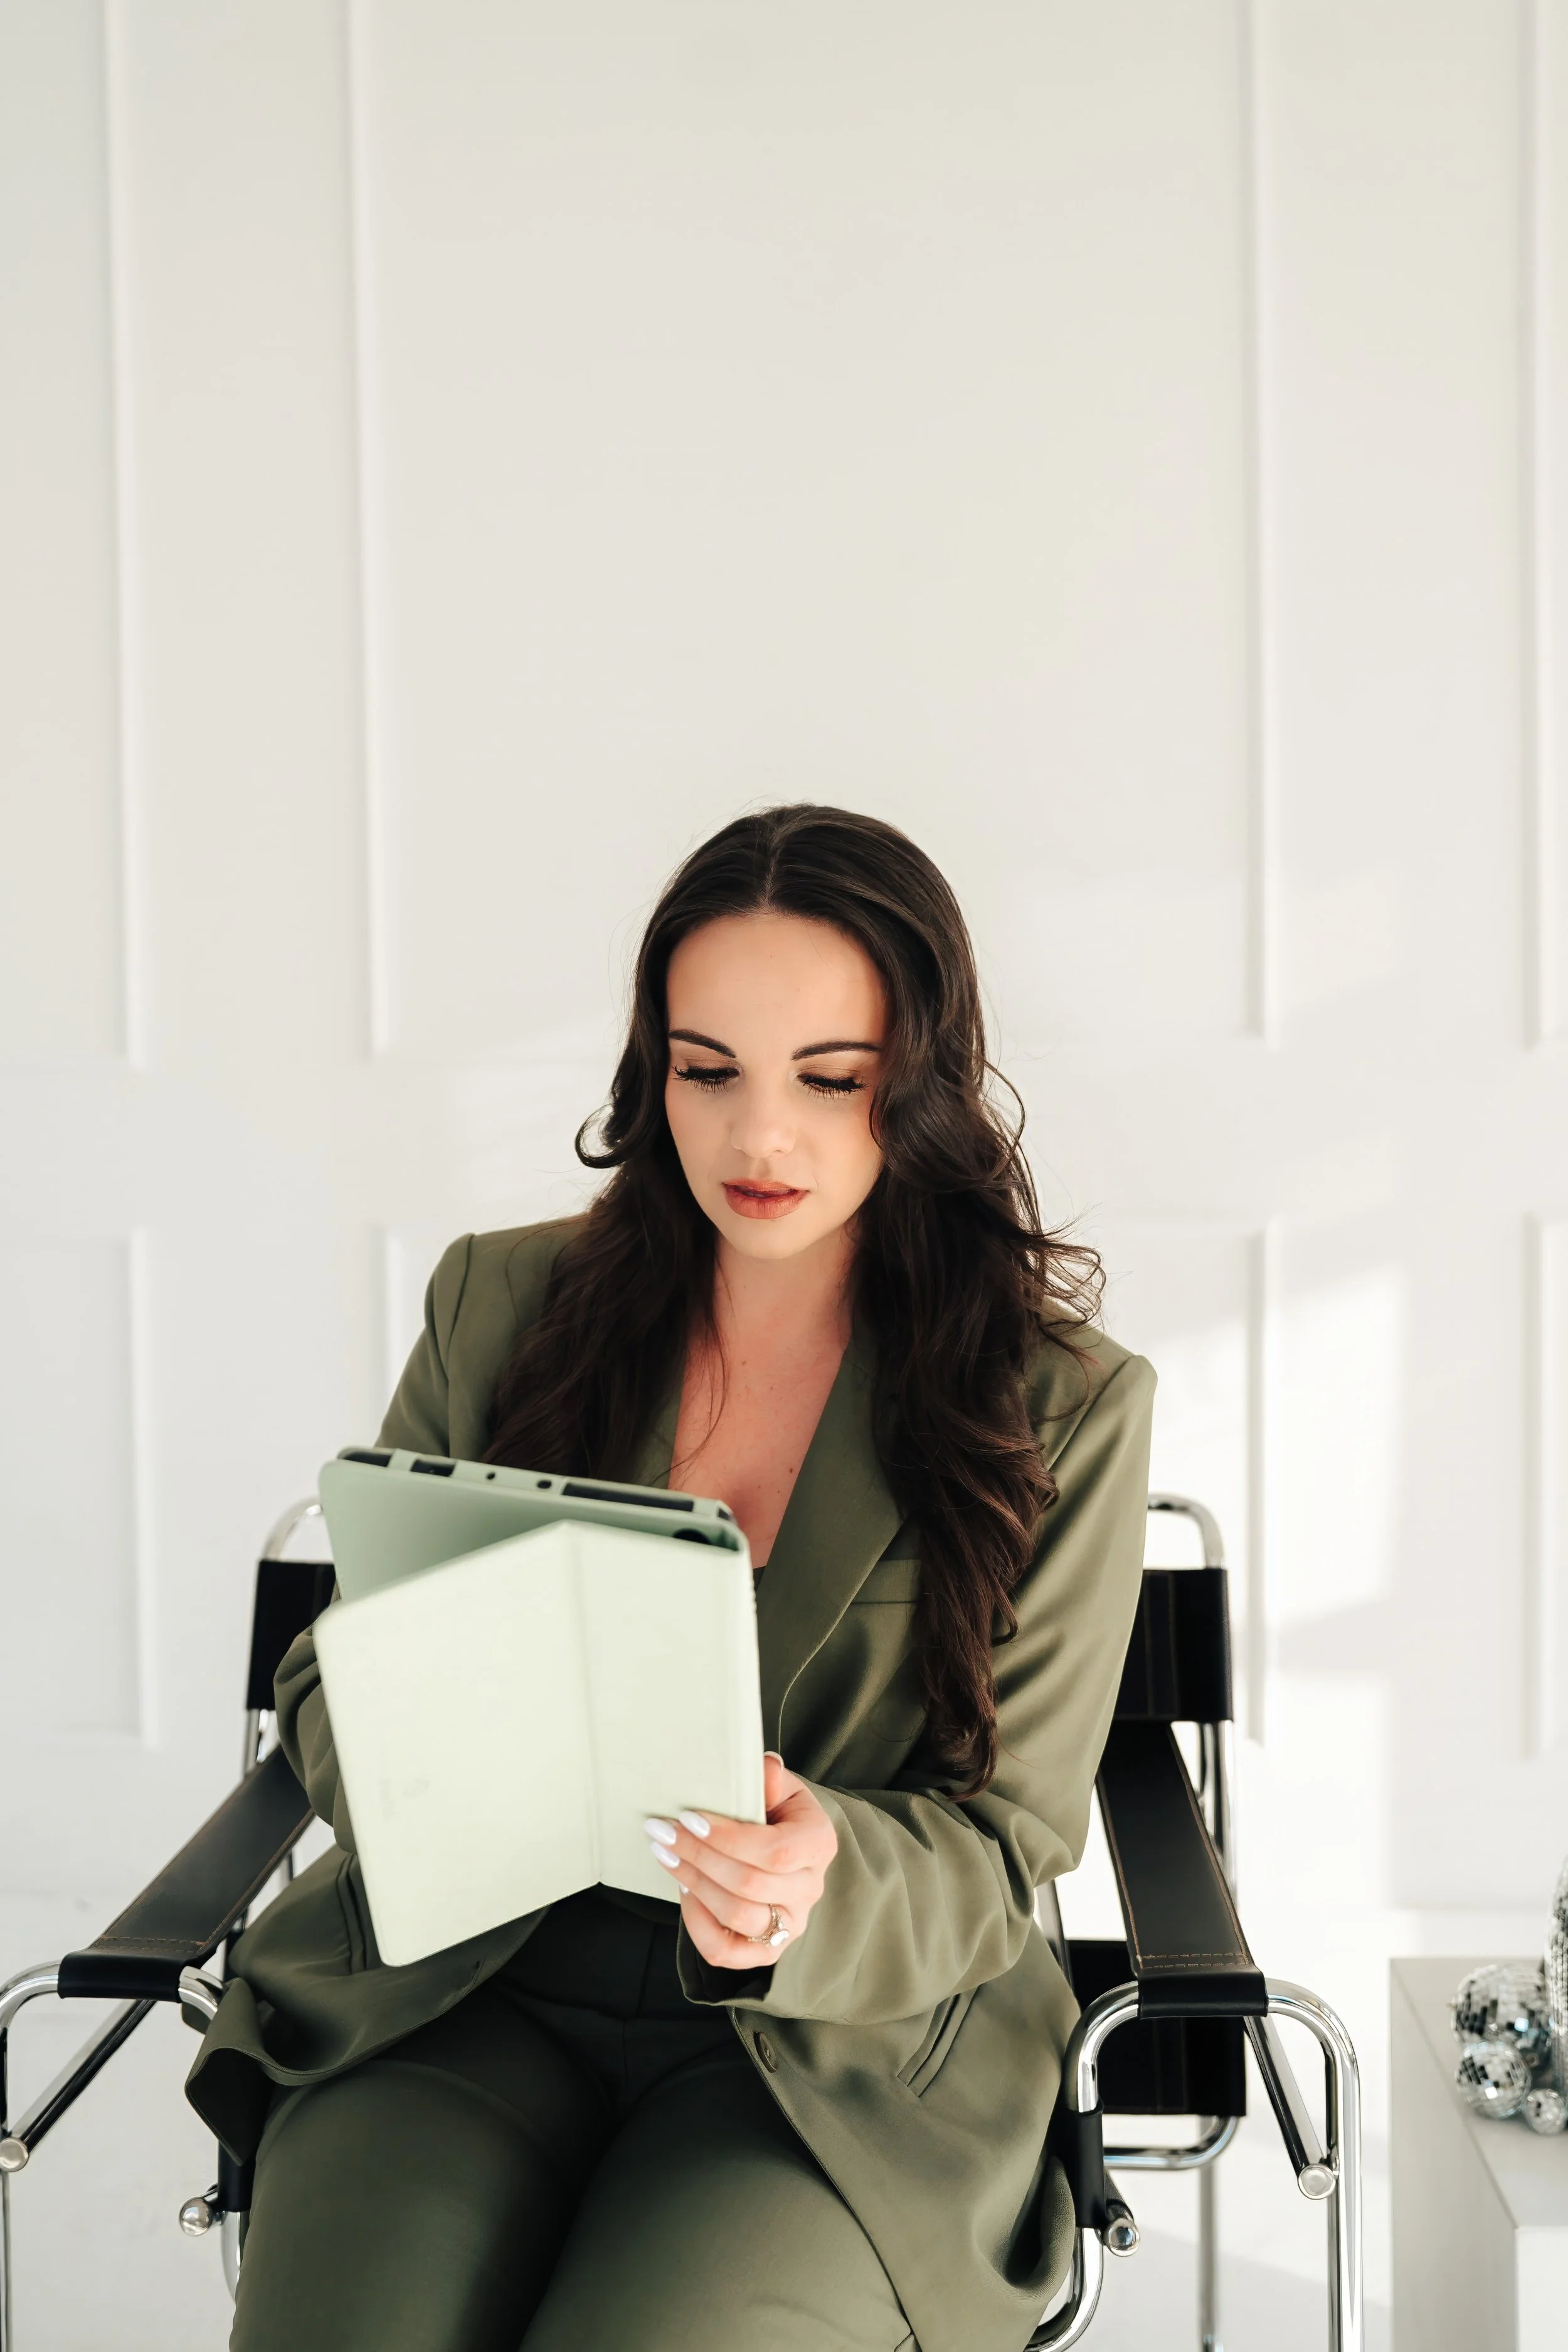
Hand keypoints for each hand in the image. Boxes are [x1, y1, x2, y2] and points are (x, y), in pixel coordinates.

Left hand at [643, 1751, 836, 1970]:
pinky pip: (727, 1951)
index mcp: (818, 1844)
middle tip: (663, 1833)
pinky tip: (683, 1890)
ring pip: (736, 1916)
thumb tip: (765, 1768)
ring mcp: (791, 1924)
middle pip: (750, 1884)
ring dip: (694, 1884)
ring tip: (667, 1856)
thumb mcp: (780, 1788)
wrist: (789, 1849)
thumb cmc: (779, 1814)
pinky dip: (697, 1925)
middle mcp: (810, 1889)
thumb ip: (771, 1778)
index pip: (775, 1852)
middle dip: (699, 1856)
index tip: (688, 1819)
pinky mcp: (767, 1949)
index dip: (728, 1839)